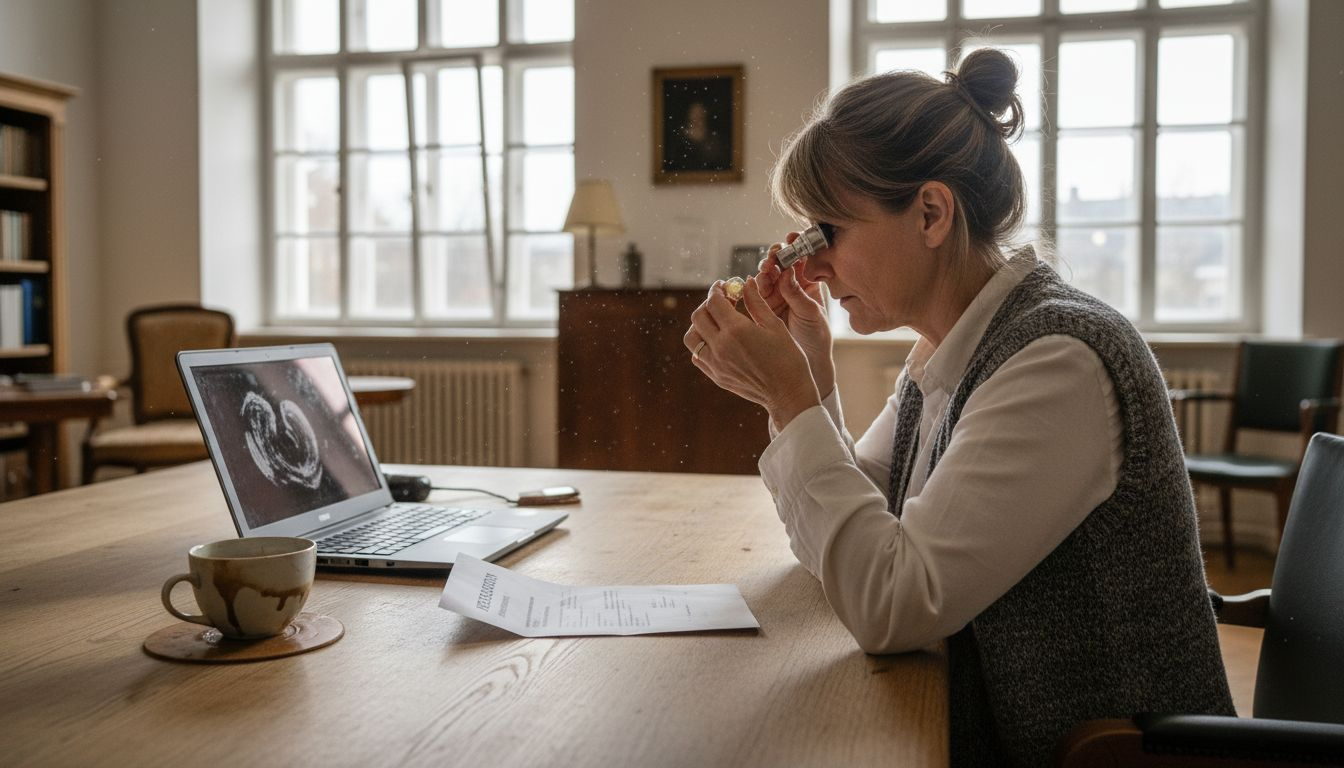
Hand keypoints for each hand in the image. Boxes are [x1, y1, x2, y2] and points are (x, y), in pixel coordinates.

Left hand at [684, 277, 819, 429]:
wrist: (788, 394)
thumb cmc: (788, 358)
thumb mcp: (775, 325)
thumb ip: (756, 302)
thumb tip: (746, 282)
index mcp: (736, 330)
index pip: (714, 302)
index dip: (717, 290)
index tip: (724, 286)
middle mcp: (721, 346)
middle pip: (699, 317)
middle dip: (708, 304)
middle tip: (721, 301)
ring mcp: (716, 364)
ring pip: (692, 337)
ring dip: (699, 324)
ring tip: (715, 320)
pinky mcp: (716, 376)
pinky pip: (698, 356)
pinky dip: (702, 345)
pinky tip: (716, 340)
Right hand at [754, 234, 835, 396]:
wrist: (806, 363)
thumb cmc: (816, 338)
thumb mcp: (812, 314)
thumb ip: (798, 294)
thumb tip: (787, 272)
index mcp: (810, 284)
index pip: (803, 259)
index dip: (797, 246)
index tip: (793, 238)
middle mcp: (792, 286)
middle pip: (782, 263)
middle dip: (777, 255)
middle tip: (775, 253)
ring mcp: (776, 295)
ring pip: (767, 275)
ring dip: (765, 269)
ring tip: (766, 268)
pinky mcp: (761, 306)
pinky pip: (754, 291)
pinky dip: (752, 285)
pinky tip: (752, 282)